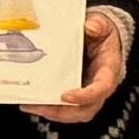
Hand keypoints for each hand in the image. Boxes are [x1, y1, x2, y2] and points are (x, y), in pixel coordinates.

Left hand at [33, 7, 133, 125]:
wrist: (103, 38)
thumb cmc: (103, 33)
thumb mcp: (103, 24)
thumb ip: (97, 25)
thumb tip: (89, 27)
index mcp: (109, 70)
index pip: (102, 88)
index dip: (85, 96)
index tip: (65, 96)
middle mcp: (100, 86)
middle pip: (86, 110)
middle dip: (62, 112)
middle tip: (39, 106)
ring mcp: (87, 92)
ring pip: (74, 113)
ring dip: (51, 113)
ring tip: (30, 105)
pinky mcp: (75, 94)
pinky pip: (65, 109)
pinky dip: (48, 109)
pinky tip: (31, 102)